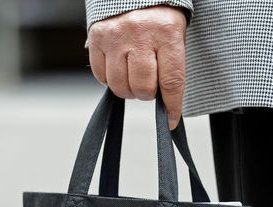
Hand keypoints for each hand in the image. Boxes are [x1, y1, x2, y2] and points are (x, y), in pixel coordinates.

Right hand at [87, 6, 187, 129]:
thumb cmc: (159, 19)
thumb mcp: (175, 37)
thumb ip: (171, 68)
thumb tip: (166, 106)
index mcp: (167, 34)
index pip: (171, 82)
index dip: (172, 107)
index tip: (171, 121)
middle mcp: (140, 35)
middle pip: (143, 88)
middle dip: (147, 94)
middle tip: (149, 85)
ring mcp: (116, 36)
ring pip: (120, 86)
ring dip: (129, 89)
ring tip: (134, 76)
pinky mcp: (97, 37)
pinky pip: (101, 75)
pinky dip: (110, 79)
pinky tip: (119, 68)